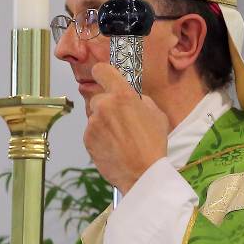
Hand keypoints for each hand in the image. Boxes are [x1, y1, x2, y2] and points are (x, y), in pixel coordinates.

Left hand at [84, 63, 170, 193]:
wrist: (142, 173)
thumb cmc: (153, 145)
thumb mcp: (156, 114)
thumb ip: (140, 100)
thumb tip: (133, 98)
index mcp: (122, 95)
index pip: (102, 70)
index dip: (102, 72)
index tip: (102, 76)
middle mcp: (104, 106)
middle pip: (98, 98)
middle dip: (108, 107)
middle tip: (121, 121)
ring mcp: (93, 123)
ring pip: (95, 117)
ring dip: (104, 124)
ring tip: (120, 139)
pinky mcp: (87, 139)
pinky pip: (91, 133)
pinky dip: (99, 138)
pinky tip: (114, 147)